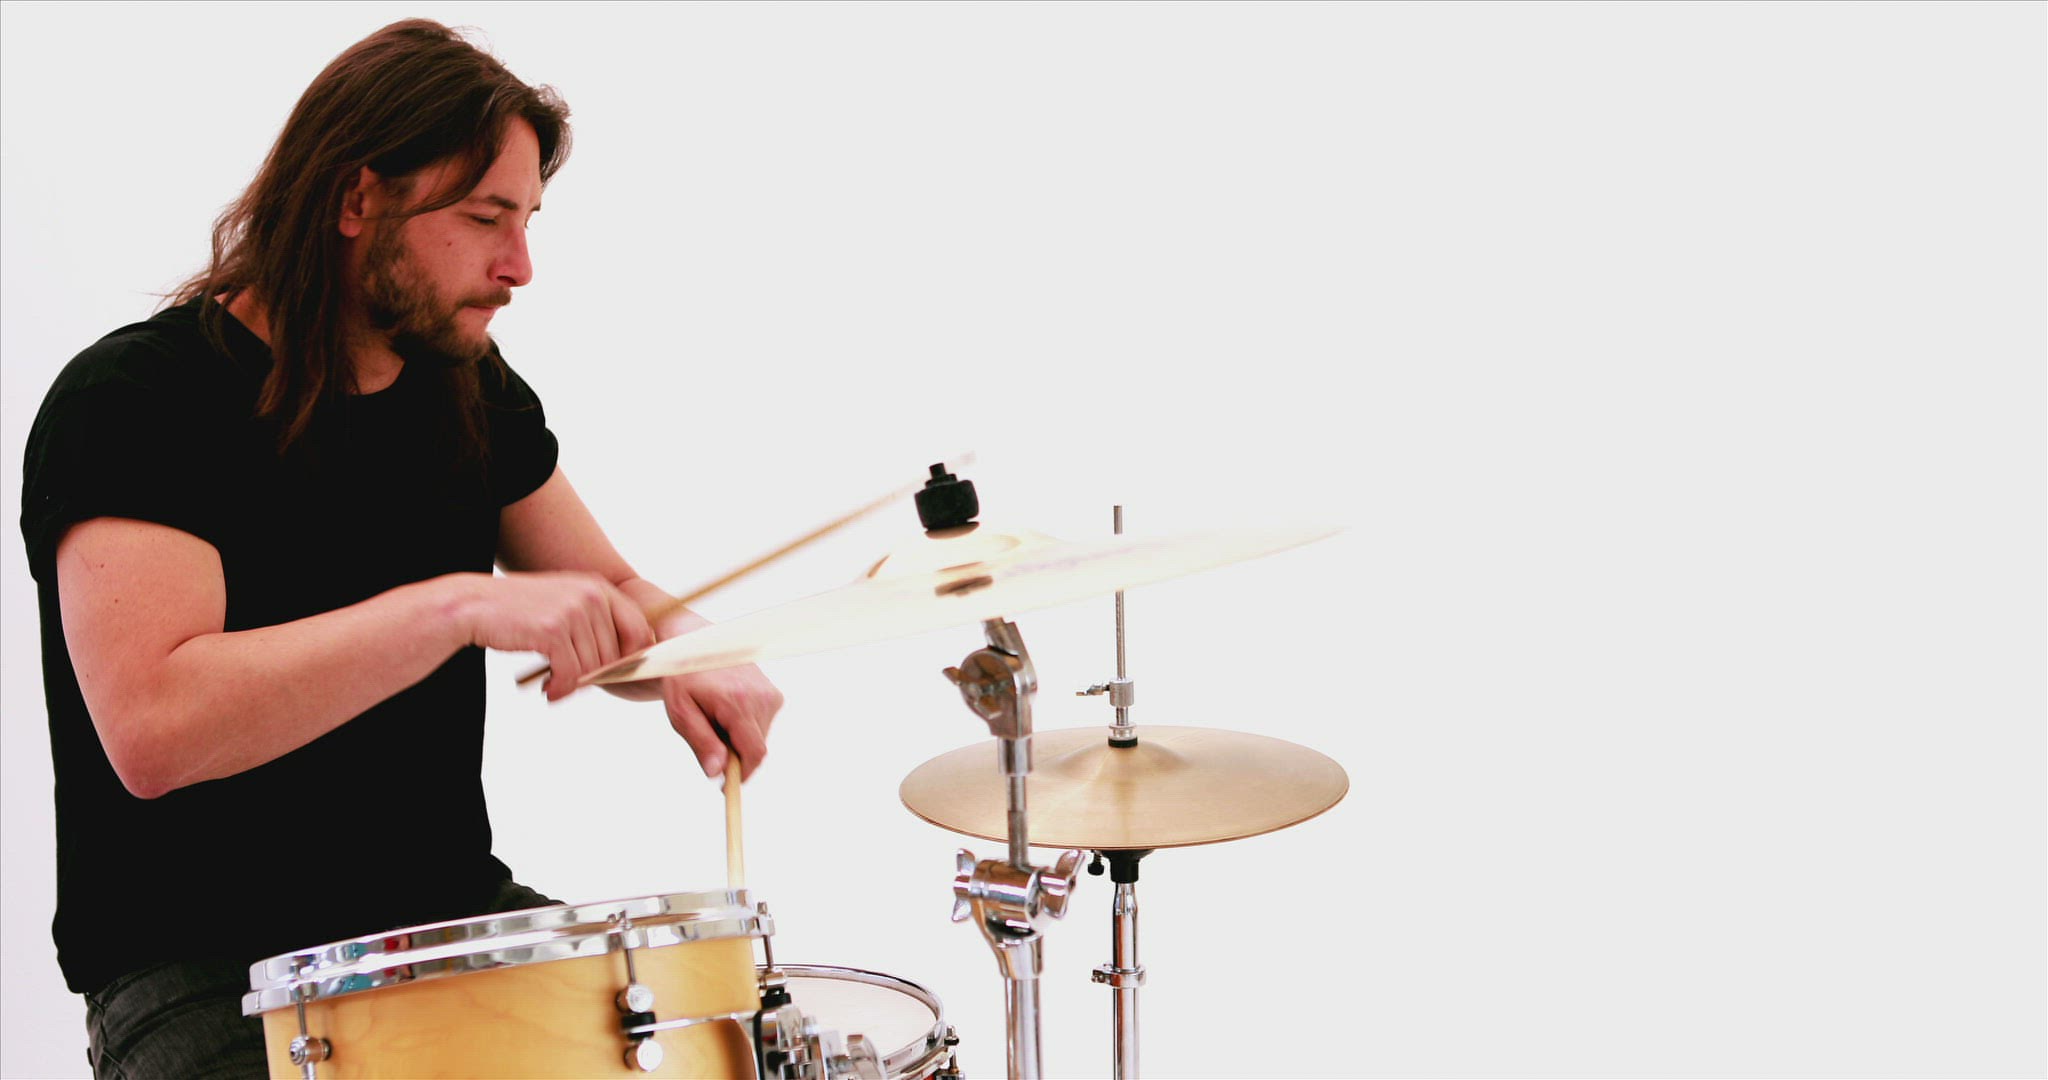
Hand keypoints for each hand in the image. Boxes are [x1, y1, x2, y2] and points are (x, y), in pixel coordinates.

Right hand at [459, 572, 654, 700]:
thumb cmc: (520, 613)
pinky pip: (571, 674)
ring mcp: (573, 611)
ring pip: (592, 668)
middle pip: (614, 655)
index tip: (613, 674)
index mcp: (598, 588)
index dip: (630, 657)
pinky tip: (548, 691)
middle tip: (571, 683)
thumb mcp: (564, 605)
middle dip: (594, 676)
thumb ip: (594, 625)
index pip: (637, 629)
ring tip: (555, 685)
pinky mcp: (553, 630)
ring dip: (573, 684)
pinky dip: (561, 690)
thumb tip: (626, 663)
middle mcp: (591, 596)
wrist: (474, 606)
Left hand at [610, 608, 783, 779]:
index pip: (754, 753)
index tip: (725, 787)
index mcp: (738, 702)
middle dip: (733, 754)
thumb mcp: (681, 711)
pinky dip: (743, 726)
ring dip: (737, 739)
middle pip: (755, 748)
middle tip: (706, 737)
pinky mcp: (773, 693)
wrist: (695, 642)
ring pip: (758, 737)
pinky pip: (761, 724)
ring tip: (713, 716)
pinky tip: (725, 708)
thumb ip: (701, 742)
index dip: (742, 775)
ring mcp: (770, 694)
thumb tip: (717, 773)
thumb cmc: (682, 677)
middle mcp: (762, 698)